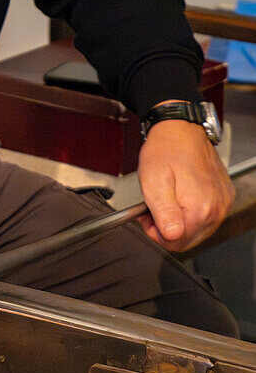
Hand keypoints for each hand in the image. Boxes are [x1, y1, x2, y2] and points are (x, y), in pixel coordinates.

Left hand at [137, 120, 234, 250]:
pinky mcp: (224, 196)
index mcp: (199, 209)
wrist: (180, 129)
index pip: (176, 243)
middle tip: (154, 208)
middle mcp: (216, 209)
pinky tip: (182, 194)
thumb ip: (163, 214)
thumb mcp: (154, 182)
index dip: (156, 233)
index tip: (148, 217)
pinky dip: (193, 211)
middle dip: (167, 229)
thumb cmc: (165, 150)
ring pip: (198, 230)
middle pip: (188, 240)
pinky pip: (208, 216)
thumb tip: (171, 236)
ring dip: (180, 221)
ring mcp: (222, 202)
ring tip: (168, 199)